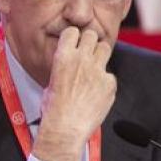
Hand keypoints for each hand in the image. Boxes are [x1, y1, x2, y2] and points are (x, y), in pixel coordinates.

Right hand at [33, 26, 115, 160]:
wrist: (65, 128)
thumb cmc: (53, 110)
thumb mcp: (50, 84)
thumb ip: (61, 70)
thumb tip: (67, 68)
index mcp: (63, 57)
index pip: (73, 31)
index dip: (74, 37)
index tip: (74, 43)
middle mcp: (82, 60)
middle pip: (92, 35)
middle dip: (89, 42)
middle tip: (87, 53)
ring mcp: (98, 70)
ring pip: (105, 48)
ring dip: (100, 55)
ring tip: (94, 68)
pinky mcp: (110, 83)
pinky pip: (110, 76)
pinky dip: (105, 83)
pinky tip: (96, 94)